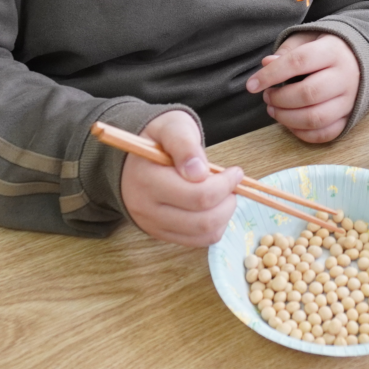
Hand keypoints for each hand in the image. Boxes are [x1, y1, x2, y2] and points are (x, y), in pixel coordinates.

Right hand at [119, 110, 240, 245]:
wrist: (133, 157)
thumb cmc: (158, 139)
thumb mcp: (172, 127)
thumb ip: (185, 145)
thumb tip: (199, 172)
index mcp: (146, 179)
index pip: (197, 195)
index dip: (225, 185)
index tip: (235, 172)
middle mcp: (146, 208)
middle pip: (202, 220)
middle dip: (227, 202)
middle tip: (232, 184)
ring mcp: (152, 225)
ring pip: (203, 234)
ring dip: (224, 216)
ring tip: (223, 195)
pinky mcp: (161, 234)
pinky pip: (197, 241)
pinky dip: (214, 227)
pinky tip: (213, 207)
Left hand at [246, 30, 358, 143]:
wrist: (361, 61)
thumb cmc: (326, 50)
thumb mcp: (308, 39)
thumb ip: (287, 50)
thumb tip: (266, 64)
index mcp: (333, 51)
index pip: (298, 62)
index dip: (271, 75)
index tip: (251, 84)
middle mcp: (345, 77)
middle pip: (308, 94)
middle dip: (280, 99)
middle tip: (267, 96)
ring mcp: (350, 100)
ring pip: (316, 118)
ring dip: (287, 118)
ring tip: (274, 109)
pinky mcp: (349, 118)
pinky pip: (325, 134)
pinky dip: (302, 133)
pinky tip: (289, 123)